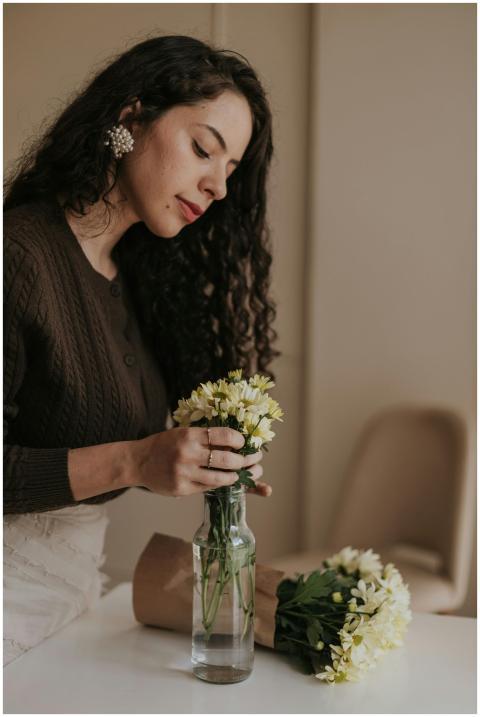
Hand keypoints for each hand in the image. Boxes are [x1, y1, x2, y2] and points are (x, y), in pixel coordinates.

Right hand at [128, 426, 268, 497]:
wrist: (138, 461)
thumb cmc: (164, 445)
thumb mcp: (183, 434)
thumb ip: (205, 439)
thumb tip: (235, 444)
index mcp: (189, 435)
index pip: (223, 435)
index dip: (239, 440)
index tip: (244, 443)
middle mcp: (188, 453)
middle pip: (227, 459)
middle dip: (245, 461)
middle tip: (254, 461)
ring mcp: (185, 473)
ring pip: (220, 478)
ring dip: (236, 477)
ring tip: (241, 475)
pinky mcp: (182, 489)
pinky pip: (207, 488)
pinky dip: (219, 484)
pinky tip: (225, 481)